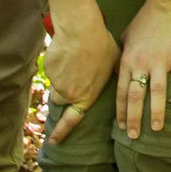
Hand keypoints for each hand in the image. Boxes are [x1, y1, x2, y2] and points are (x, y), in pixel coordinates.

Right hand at [42, 6, 120, 142]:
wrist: (81, 29)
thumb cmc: (101, 45)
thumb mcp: (114, 63)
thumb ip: (111, 77)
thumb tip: (122, 80)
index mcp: (86, 96)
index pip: (72, 120)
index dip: (61, 132)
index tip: (54, 141)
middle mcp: (69, 93)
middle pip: (60, 101)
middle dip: (62, 93)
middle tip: (71, 78)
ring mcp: (56, 82)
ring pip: (55, 85)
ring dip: (60, 78)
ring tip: (71, 61)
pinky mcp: (47, 69)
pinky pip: (50, 71)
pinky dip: (55, 65)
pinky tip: (65, 53)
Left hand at [117, 0, 170, 138]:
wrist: (164, 6)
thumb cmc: (143, 21)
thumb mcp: (125, 38)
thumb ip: (121, 56)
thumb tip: (116, 71)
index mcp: (128, 61)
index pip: (121, 91)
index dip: (120, 111)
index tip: (121, 127)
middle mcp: (142, 64)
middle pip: (136, 96)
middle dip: (134, 118)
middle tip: (134, 137)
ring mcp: (161, 61)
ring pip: (157, 92)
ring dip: (156, 111)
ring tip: (156, 128)